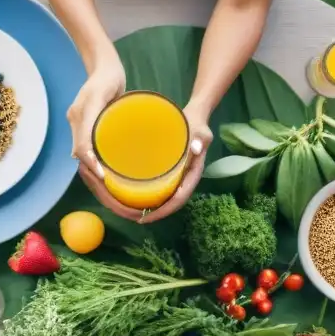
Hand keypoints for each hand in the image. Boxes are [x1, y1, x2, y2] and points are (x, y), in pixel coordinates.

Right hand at [68, 55, 126, 178]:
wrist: (104, 66)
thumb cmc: (110, 77)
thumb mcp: (110, 93)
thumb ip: (103, 114)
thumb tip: (94, 144)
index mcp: (82, 115)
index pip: (82, 146)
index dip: (91, 163)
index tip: (102, 177)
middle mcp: (76, 121)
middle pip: (81, 154)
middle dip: (91, 171)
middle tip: (108, 187)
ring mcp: (78, 123)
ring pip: (82, 152)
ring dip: (92, 168)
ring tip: (108, 183)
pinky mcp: (84, 125)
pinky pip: (86, 146)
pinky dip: (94, 159)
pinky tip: (105, 169)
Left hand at [138, 108, 212, 222]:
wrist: (195, 116)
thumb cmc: (196, 124)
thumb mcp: (200, 131)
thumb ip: (200, 138)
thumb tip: (196, 148)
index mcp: (193, 174)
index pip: (180, 198)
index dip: (164, 210)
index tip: (148, 217)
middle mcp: (186, 179)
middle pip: (172, 203)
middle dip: (156, 213)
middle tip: (137, 219)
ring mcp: (179, 175)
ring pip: (167, 197)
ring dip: (153, 206)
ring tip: (134, 212)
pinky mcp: (172, 170)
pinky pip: (162, 186)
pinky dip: (151, 194)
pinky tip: (137, 194)